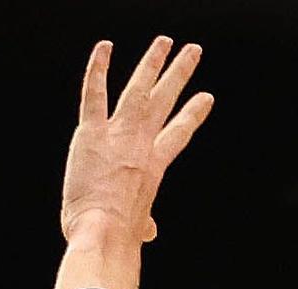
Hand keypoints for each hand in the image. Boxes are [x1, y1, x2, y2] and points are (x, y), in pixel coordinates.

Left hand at [60, 37, 212, 244]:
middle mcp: (141, 144)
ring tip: (164, 41)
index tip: (205, 98)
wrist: (105, 234)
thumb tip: (148, 232)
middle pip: (165, 101)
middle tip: (192, 51)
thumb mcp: (136, 229)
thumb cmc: (118, 239)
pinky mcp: (91, 133)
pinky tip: (104, 47)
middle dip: (179, 74)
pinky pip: (95, 94)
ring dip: (152, 62)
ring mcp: (118, 135)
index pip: (178, 134)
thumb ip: (143, 223)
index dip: (192, 115)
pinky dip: (98, 70)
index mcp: (154, 166)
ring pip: (138, 89)